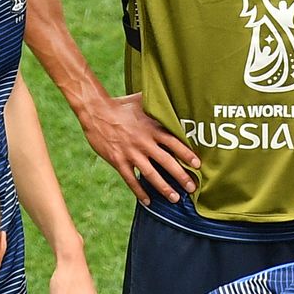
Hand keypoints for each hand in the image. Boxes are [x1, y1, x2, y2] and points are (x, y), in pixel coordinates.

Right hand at [82, 94, 199, 204]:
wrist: (95, 112)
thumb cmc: (120, 105)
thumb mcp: (141, 100)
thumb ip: (157, 101)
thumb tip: (171, 92)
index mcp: (152, 128)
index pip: (174, 143)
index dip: (187, 154)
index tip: (198, 165)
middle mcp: (144, 142)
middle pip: (167, 162)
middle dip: (181, 176)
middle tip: (192, 187)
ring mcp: (131, 153)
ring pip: (151, 175)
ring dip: (164, 188)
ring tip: (175, 198)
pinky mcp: (118, 161)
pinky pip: (131, 180)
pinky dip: (140, 192)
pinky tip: (148, 201)